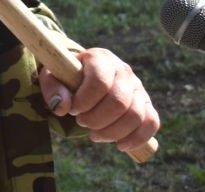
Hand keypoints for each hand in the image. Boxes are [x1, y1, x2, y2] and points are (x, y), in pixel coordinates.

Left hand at [39, 48, 159, 153]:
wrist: (84, 79)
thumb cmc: (67, 78)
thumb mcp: (53, 78)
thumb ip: (53, 88)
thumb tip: (62, 107)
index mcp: (100, 58)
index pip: (100, 81)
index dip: (85, 100)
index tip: (73, 110)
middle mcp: (123, 70)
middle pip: (119, 101)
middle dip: (97, 119)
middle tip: (82, 123)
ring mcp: (138, 88)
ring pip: (135, 115)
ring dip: (113, 132)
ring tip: (94, 135)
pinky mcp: (147, 105)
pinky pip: (151, 123)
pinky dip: (137, 138)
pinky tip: (120, 146)